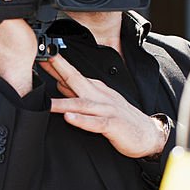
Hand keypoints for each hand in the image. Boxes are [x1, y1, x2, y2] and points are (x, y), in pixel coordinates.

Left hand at [39, 55, 168, 157]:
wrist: (148, 134)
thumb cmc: (122, 119)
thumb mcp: (99, 103)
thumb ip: (79, 93)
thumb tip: (60, 83)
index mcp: (96, 89)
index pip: (73, 75)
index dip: (57, 65)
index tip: (41, 55)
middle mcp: (100, 96)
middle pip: (77, 80)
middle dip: (59, 70)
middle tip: (43, 60)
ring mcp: (107, 110)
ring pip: (82, 104)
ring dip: (64, 102)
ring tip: (47, 102)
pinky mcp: (113, 125)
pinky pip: (96, 123)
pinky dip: (82, 120)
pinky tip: (69, 118)